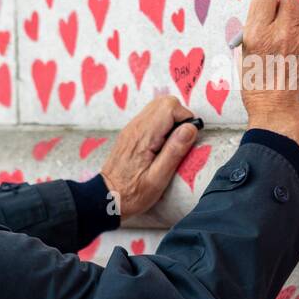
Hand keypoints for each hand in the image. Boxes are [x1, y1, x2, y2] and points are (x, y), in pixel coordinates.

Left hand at [100, 95, 199, 219]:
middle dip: (180, 117)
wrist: (107, 197)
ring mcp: (132, 128)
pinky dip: (162, 124)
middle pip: (165, 102)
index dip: (185, 119)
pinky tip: (161, 145)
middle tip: (180, 140)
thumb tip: (190, 128)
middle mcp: (136, 127)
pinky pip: (151, 116)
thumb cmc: (133, 193)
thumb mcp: (158, 178)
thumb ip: (175, 151)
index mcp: (144, 136)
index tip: (188, 138)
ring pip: (158, 107)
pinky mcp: (131, 132)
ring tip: (171, 143)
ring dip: (171, 120)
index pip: (170, 107)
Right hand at [238, 0, 298, 152]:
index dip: (266, 4)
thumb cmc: (259, 94)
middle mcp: (282, 33)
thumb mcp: (245, 60)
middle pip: (290, 1)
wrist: (281, 120)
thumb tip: (264, 18)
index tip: (266, 13)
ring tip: (291, 45)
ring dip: (297, 25)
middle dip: (284, 11)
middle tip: (280, 26)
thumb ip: (255, 34)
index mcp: (258, 34)